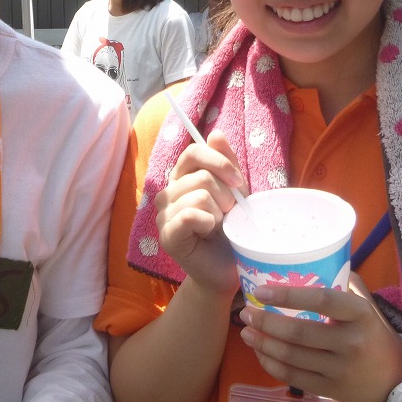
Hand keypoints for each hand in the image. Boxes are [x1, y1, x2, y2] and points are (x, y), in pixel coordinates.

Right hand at [154, 129, 245, 294]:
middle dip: (225, 196)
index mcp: (181, 179)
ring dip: (218, 213)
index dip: (220, 162)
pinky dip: (207, 223)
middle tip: (227, 215)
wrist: (229, 268)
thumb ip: (225, 163)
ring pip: (199, 196)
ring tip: (218, 227)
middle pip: (202, 176)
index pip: (194, 152)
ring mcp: (163, 215)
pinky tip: (207, 234)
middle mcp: (167, 193)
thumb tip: (216, 133)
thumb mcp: (234, 191)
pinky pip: (189, 215)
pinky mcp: (167, 236)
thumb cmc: (231, 230)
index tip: (238, 183)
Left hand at [239, 275, 401, 401]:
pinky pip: (292, 377)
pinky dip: (271, 364)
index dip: (288, 295)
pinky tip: (260, 352)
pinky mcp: (331, 390)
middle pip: (299, 332)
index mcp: (359, 314)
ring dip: (263, 343)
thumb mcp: (365, 304)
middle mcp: (351, 342)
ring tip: (245, 331)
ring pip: (291, 356)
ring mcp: (340, 369)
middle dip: (266, 322)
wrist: (395, 377)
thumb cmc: (372, 332)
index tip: (261, 291)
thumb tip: (306, 262)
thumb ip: (340, 283)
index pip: (322, 300)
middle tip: (245, 312)